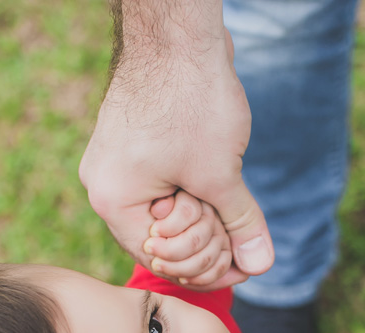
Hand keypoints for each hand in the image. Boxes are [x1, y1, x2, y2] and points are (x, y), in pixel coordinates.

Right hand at [79, 4, 273, 276]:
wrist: (177, 32)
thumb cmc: (192, 101)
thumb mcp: (221, 174)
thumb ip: (240, 224)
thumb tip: (260, 264)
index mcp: (114, 202)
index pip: (160, 259)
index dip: (205, 267)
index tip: (240, 259)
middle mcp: (104, 185)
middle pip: (162, 239)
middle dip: (205, 239)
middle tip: (236, 227)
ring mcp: (114, 162)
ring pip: (166, 210)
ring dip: (203, 213)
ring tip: (230, 196)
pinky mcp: (131, 144)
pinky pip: (163, 184)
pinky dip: (194, 189)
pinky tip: (220, 176)